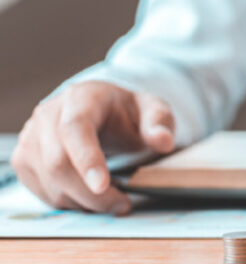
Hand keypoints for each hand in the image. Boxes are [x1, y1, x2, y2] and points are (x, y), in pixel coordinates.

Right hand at [10, 81, 175, 214]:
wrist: (100, 112)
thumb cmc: (127, 113)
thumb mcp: (153, 110)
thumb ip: (160, 123)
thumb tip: (163, 141)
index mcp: (81, 98)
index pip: (75, 129)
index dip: (87, 159)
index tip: (103, 186)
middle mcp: (48, 114)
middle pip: (58, 162)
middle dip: (91, 194)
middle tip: (121, 205)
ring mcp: (31, 137)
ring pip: (49, 182)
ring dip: (83, 202)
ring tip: (112, 199)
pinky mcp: (24, 159)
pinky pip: (43, 191)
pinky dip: (69, 202)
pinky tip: (91, 197)